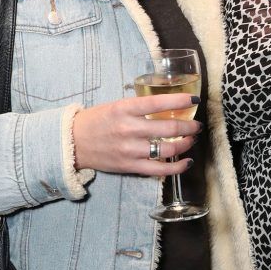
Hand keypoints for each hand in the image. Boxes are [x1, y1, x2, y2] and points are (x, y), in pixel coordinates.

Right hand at [72, 93, 200, 175]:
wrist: (73, 142)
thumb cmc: (96, 121)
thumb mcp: (116, 105)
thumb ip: (139, 107)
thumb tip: (167, 106)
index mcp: (124, 109)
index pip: (159, 103)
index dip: (181, 101)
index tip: (195, 99)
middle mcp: (128, 129)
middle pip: (169, 128)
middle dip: (189, 126)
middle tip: (196, 124)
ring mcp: (130, 150)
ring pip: (168, 149)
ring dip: (186, 144)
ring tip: (191, 139)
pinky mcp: (130, 166)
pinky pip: (160, 170)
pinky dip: (177, 167)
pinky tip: (187, 161)